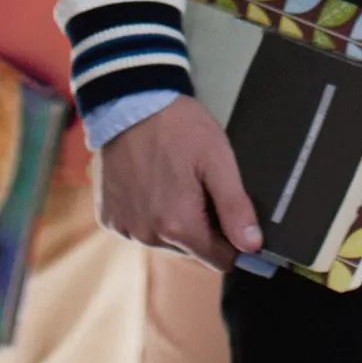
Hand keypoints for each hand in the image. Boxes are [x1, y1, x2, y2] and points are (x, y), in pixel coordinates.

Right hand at [96, 98, 261, 270]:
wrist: (129, 103)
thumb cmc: (177, 127)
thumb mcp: (217, 160)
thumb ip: (235, 207)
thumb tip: (252, 246)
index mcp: (178, 225)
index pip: (218, 259)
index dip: (232, 243)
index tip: (233, 220)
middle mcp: (148, 235)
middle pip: (191, 249)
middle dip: (202, 225)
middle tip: (199, 186)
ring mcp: (125, 228)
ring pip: (164, 240)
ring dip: (173, 220)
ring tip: (173, 180)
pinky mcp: (109, 218)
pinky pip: (139, 228)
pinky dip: (148, 213)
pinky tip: (150, 184)